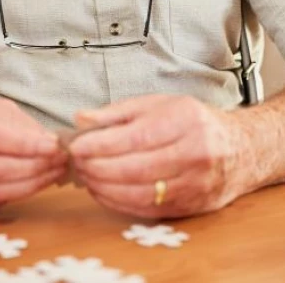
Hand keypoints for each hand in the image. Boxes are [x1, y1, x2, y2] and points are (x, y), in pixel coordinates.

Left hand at [69, 94, 244, 218]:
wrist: (238, 149)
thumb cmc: (190, 121)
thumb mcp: (155, 105)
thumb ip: (116, 112)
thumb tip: (80, 119)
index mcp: (183, 122)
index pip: (135, 138)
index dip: (100, 145)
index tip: (75, 146)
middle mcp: (194, 154)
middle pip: (136, 168)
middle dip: (98, 167)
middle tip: (75, 163)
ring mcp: (196, 184)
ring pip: (142, 193)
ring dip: (105, 188)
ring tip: (85, 177)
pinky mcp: (192, 206)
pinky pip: (150, 209)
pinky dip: (120, 203)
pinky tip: (102, 192)